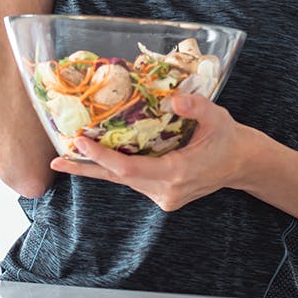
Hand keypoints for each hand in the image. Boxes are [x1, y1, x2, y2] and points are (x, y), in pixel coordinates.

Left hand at [50, 94, 245, 210]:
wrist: (242, 163)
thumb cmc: (229, 138)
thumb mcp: (217, 117)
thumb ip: (196, 107)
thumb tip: (173, 100)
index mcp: (177, 174)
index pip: (130, 169)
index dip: (103, 158)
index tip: (81, 144)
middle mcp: (166, 191)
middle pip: (119, 179)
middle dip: (87, 168)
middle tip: (56, 162)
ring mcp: (164, 196)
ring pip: (123, 181)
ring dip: (97, 169)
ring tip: (66, 159)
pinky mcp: (162, 194)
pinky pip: (133, 180)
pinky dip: (113, 169)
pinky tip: (94, 159)